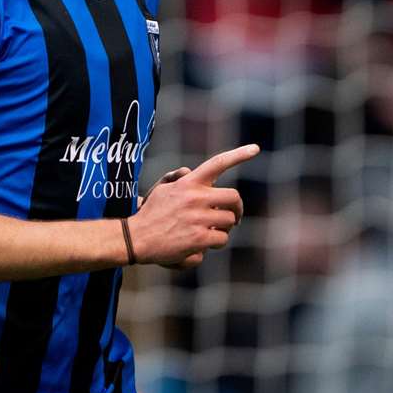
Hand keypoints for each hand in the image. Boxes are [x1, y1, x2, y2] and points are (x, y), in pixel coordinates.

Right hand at [127, 145, 258, 268]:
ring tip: (211, 232)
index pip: (217, 163)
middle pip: (233, 197)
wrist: (136, 238)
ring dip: (224, 228)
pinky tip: (203, 244)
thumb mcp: (161, 189)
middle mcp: (195, 197)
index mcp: (188, 183)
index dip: (239, 154)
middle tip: (234, 217)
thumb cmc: (150, 214)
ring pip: (229, 221)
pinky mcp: (199, 238)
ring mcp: (198, 218)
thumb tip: (189, 171)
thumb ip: (178, 178)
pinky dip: (215, 243)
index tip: (255, 148)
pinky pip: (222, 239)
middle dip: (237, 208)